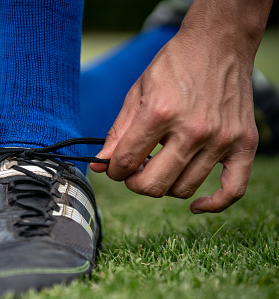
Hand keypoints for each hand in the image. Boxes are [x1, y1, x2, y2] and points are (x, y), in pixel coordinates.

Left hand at [91, 33, 257, 212]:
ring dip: (165, 185)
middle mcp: (193, 130)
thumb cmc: (174, 66)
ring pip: (183, 189)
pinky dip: (213, 204)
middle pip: (154, 184)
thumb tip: (101, 164)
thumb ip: (118, 132)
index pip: (127, 162)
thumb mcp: (137, 93)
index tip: (114, 167)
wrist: (218, 44)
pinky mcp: (244, 144)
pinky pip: (232, 190)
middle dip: (134, 183)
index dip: (114, 170)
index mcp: (161, 113)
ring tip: (160, 167)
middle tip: (133, 171)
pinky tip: (195, 205)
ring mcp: (221, 139)